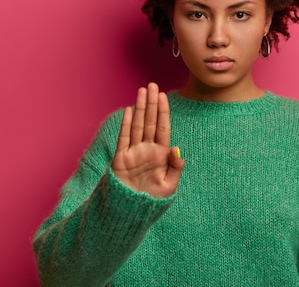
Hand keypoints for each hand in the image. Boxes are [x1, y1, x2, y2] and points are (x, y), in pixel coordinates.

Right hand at [112, 82, 183, 197]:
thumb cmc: (151, 202)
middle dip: (151, 103)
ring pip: (138, 125)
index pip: (163, 128)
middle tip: (151, 84)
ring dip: (140, 108)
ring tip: (142, 91)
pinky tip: (130, 110)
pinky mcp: (121, 159)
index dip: (163, 111)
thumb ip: (175, 167)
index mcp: (160, 155)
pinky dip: (127, 124)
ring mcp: (133, 153)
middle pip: (150, 122)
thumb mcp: (169, 186)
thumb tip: (176, 148)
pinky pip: (124, 138)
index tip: (164, 95)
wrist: (130, 214)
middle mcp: (147, 150)